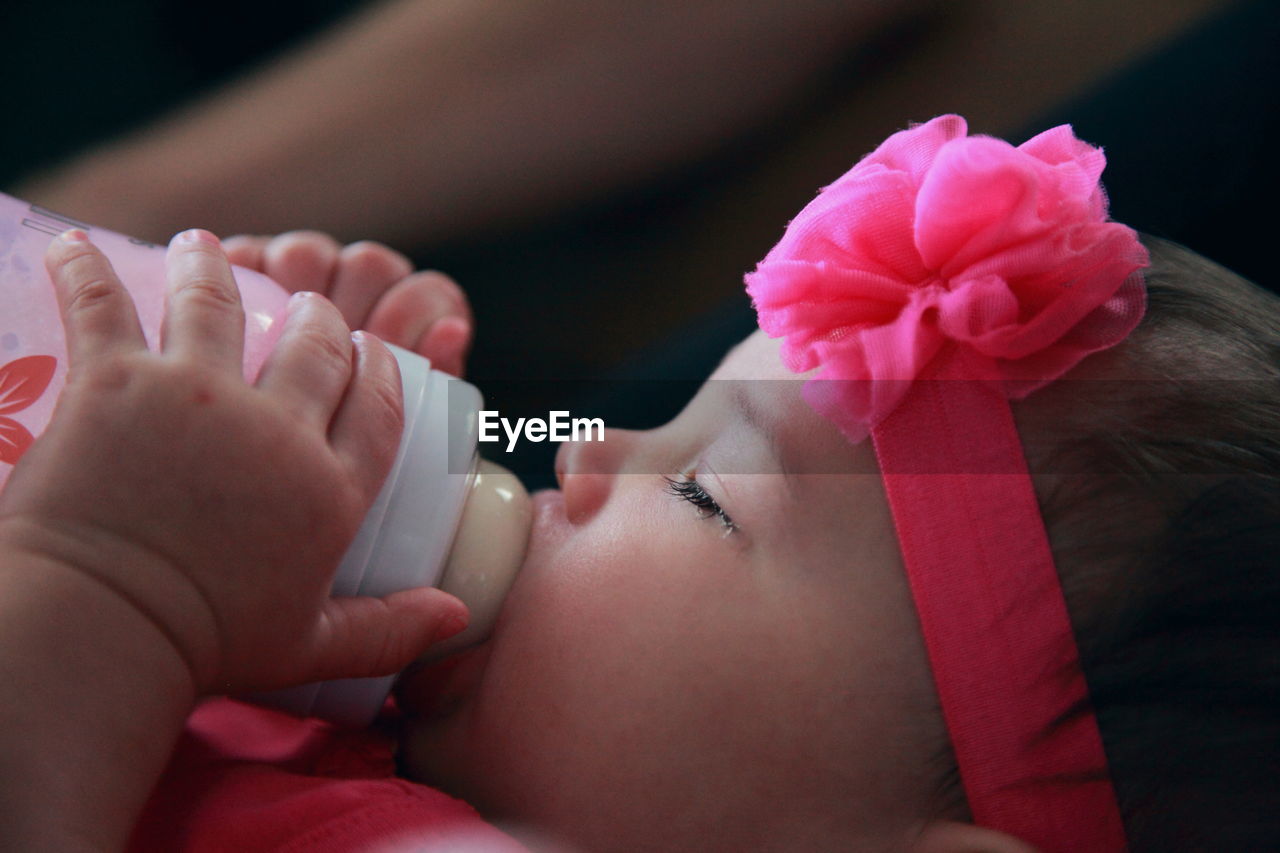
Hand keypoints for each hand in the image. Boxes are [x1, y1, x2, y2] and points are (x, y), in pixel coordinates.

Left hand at [0, 229, 466, 696]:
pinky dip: (88, 269)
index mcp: (330, 490)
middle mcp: (277, 429)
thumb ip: (390, 630)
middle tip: (303, 303)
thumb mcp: (310, 648)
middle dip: (316, 316)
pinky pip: (104, 303)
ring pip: (217, 301)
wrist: (101, 630)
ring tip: (203, 247)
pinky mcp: (118, 381)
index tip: (370, 349)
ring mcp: (198, 395)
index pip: (377, 407)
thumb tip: (457, 618)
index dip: (380, 369)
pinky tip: (81, 245)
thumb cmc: (204, 647)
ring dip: (212, 266)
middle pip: (315, 345)